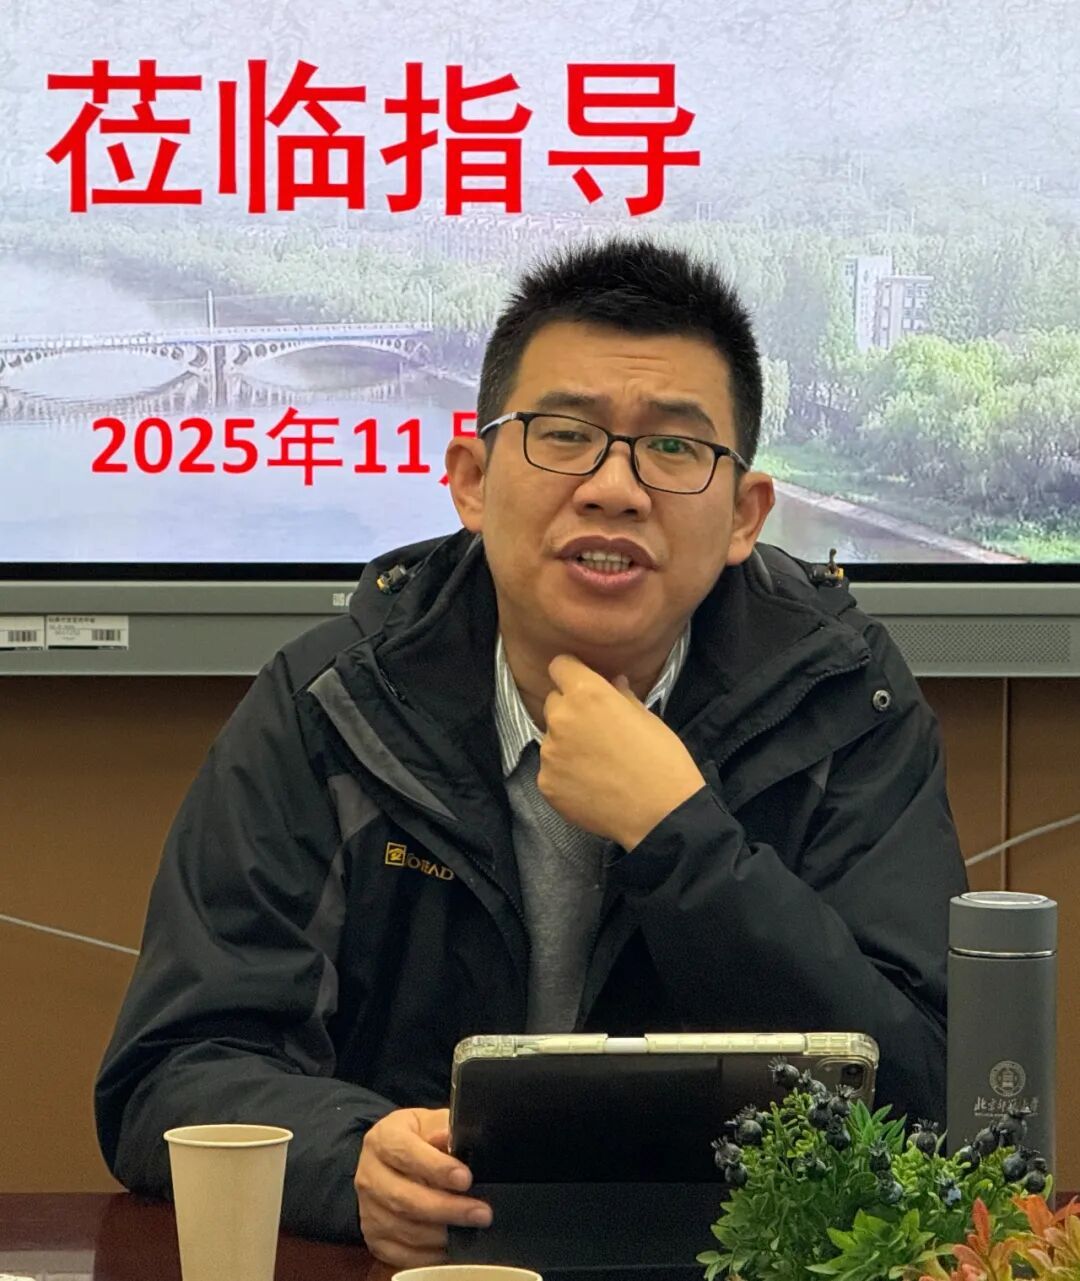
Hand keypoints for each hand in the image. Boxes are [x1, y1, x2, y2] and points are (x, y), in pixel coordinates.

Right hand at [354, 1107, 491, 1267]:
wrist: (389, 1160)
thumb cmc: (416, 1139)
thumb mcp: (429, 1123)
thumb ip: (442, 1129)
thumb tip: (453, 1138)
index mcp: (382, 1139)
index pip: (406, 1153)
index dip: (436, 1167)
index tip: (465, 1179)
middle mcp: (369, 1175)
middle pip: (404, 1198)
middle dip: (446, 1208)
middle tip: (481, 1213)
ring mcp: (368, 1209)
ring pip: (403, 1229)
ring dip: (440, 1234)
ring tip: (471, 1231)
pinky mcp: (373, 1236)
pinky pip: (400, 1253)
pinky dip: (427, 1254)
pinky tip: (450, 1247)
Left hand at [539, 654, 706, 849]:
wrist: (660, 815)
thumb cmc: (662, 760)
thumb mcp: (648, 717)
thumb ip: (621, 695)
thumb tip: (613, 682)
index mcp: (587, 693)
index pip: (560, 665)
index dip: (572, 673)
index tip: (582, 683)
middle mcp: (561, 718)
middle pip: (553, 702)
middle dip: (570, 710)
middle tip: (596, 730)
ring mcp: (550, 753)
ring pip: (551, 738)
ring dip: (567, 743)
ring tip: (597, 764)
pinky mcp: (546, 783)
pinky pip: (550, 769)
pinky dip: (565, 774)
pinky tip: (590, 785)